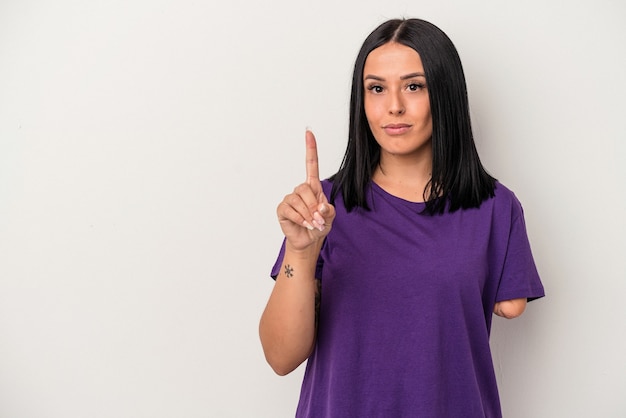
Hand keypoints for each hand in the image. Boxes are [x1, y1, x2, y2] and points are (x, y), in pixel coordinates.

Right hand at [277, 130, 335, 251]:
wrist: (309, 240)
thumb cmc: (320, 225)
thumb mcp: (330, 217)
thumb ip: (328, 210)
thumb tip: (319, 207)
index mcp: (313, 187)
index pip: (311, 164)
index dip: (310, 149)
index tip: (308, 132)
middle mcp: (300, 190)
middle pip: (305, 188)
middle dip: (314, 205)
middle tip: (319, 219)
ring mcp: (290, 199)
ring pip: (298, 201)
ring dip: (308, 215)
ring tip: (314, 224)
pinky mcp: (283, 209)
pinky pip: (291, 210)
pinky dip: (300, 219)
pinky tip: (305, 224)